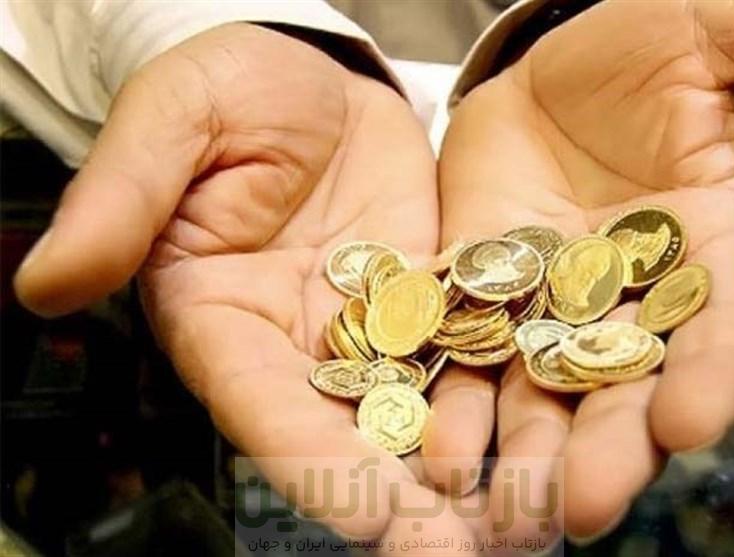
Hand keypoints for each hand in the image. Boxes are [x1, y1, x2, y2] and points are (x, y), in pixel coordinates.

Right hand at [14, 24, 476, 543]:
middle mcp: (297, 341)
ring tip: (526, 518)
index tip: (374, 525)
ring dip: (467, 463)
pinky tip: (548, 429)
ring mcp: (370, 321)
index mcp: (222, 317)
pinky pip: (468, 342)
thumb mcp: (169, 125)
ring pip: (417, 403)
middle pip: (348, 429)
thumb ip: (120, 202)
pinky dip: (502, 388)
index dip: (313, 464)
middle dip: (402, 496)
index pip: (262, 406)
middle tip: (463, 553)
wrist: (307, 69)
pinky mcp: (428, 291)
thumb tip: (48, 283)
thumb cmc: (226, 87)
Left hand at [438, 0, 733, 541]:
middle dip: (606, 444)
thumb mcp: (717, 35)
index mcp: (702, 248)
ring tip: (502, 506)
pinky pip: (464, 347)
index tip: (690, 425)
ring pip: (538, 386)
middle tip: (583, 505)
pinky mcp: (477, 286)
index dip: (708, 373)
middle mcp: (625, 294)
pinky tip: (433, 443)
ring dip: (522, 447)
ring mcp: (545, 298)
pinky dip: (451, 396)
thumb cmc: (649, 48)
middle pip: (623, 382)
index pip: (718, 323)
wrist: (555, 66)